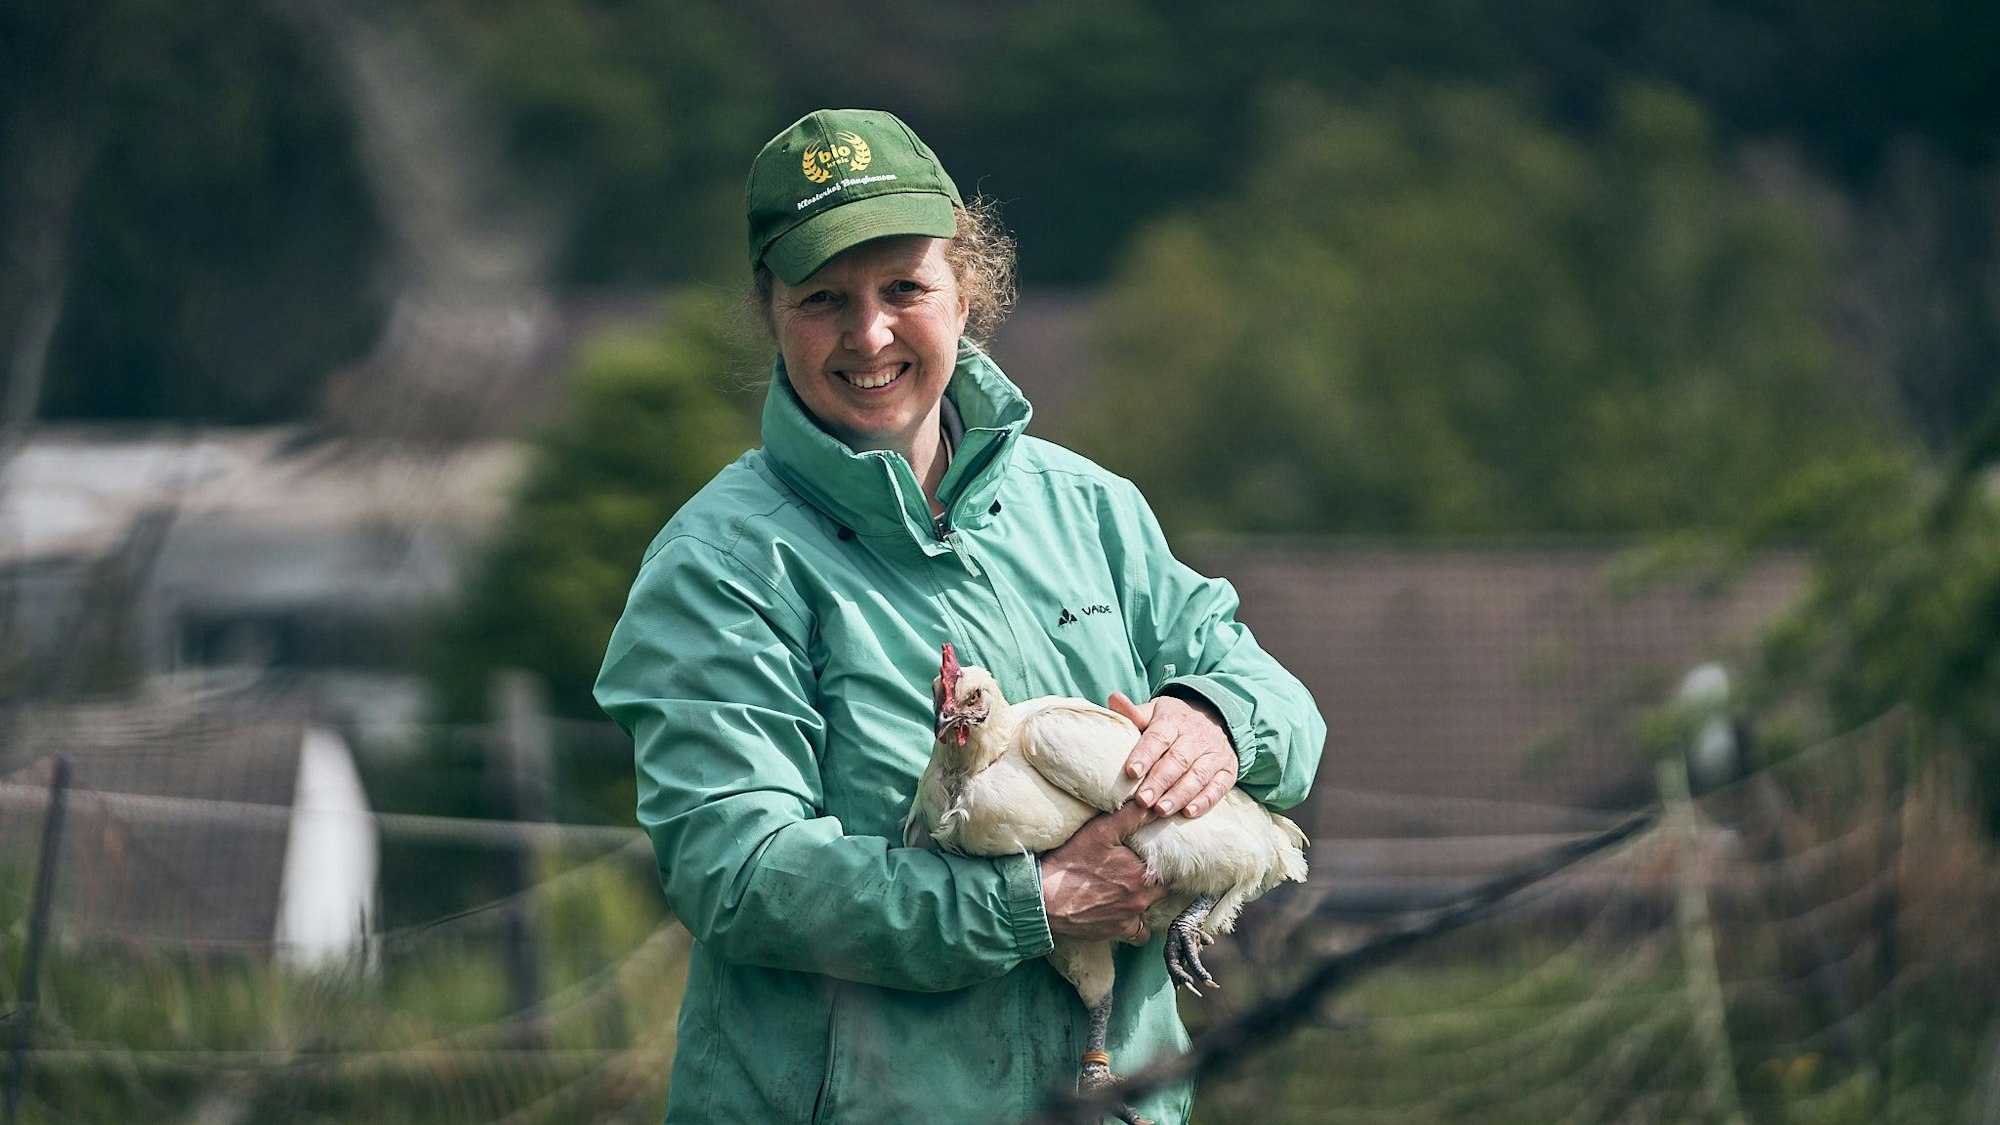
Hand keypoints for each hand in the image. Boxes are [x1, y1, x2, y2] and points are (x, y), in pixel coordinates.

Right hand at [1040, 801, 1163, 941]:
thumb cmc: (1072, 863)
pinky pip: (1140, 934)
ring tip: (1132, 888)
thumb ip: (1131, 817)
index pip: (1169, 864)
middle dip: (1156, 877)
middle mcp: (1143, 898)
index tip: (1154, 852)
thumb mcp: (1101, 831)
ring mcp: (1131, 917)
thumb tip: (1153, 804)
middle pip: (1162, 887)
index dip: (1164, 857)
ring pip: (1152, 908)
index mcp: (1143, 873)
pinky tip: (1128, 913)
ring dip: (1147, 899)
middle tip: (1142, 867)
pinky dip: (1138, 925)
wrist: (1045, 900)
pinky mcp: (1118, 931)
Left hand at [1109, 690, 1236, 818]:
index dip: (1145, 754)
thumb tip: (1113, 698)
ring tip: (1161, 810)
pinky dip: (1204, 801)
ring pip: (1198, 775)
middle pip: (1178, 760)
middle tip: (1143, 800)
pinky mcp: (1228, 770)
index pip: (1158, 737)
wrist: (1214, 717)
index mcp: (1174, 720)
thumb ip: (1133, 713)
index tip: (1131, 772)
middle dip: (1160, 781)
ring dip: (1179, 795)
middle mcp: (1197, 736)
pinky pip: (1219, 787)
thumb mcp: (1154, 712)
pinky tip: (1188, 813)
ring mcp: (1215, 753)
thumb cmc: (1173, 721)